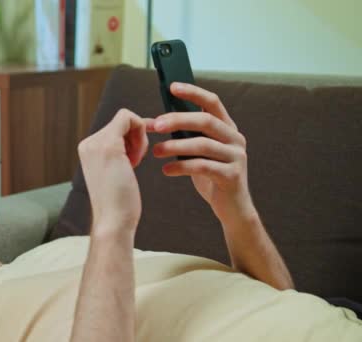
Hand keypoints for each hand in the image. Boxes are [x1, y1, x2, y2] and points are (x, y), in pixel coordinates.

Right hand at [78, 109, 150, 236]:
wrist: (113, 221)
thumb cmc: (119, 203)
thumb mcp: (115, 171)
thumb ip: (118, 152)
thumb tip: (135, 133)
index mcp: (87, 149)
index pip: (115, 127)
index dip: (132, 135)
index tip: (139, 152)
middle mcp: (88, 143)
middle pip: (121, 120)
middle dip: (136, 137)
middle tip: (136, 161)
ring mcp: (96, 143)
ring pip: (126, 118)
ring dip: (139, 138)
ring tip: (135, 163)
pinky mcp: (108, 145)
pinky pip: (130, 119)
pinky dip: (141, 136)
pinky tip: (136, 160)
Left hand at [150, 82, 256, 224]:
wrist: (232, 208)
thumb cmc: (211, 176)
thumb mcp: (199, 152)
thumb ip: (186, 135)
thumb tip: (156, 121)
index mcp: (227, 128)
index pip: (212, 102)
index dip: (193, 92)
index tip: (172, 86)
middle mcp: (235, 139)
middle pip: (205, 121)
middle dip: (178, 120)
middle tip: (155, 125)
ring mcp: (236, 157)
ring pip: (203, 144)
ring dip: (175, 146)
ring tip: (155, 151)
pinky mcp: (232, 175)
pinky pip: (202, 166)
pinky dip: (181, 167)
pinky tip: (166, 170)